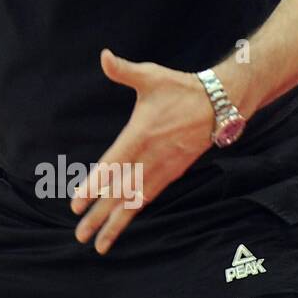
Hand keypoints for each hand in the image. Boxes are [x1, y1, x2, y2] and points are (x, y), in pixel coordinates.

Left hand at [70, 49, 214, 253]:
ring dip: (115, 222)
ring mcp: (162, 168)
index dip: (93, 187)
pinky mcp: (172, 173)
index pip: (111, 167)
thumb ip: (123, 70)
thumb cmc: (180, 88)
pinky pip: (149, 197)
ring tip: (98, 242)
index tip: (76, 205)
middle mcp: (149, 157)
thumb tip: (104, 55)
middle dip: (98, 216)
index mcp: (139, 135)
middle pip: (119, 192)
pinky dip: (134, 213)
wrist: (220, 103)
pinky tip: (121, 224)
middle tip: (79, 235)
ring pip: (134, 201)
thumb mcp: (151, 76)